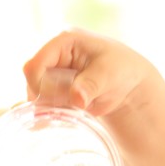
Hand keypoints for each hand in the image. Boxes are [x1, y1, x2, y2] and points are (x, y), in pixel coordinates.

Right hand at [23, 28, 162, 117]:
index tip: (53, 102)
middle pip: (33, 81)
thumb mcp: (109, 74)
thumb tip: (76, 98)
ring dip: (47, 108)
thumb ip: (91, 84)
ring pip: (37, 94)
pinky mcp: (58, 89)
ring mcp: (55, 73)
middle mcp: (55, 56)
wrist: (131, 84)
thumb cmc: (122, 70)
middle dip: (44, 99)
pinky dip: (49, 114)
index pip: (35, 65)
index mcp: (64, 42)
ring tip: (65, 115)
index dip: (37, 85)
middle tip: (63, 110)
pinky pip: (45, 103)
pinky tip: (53, 123)